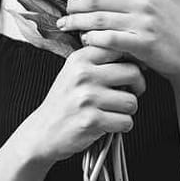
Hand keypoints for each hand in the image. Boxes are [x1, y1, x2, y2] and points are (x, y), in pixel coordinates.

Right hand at [27, 44, 145, 164]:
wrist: (42, 132)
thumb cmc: (64, 102)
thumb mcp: (74, 72)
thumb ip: (99, 60)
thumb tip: (134, 54)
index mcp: (80, 59)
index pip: (119, 48)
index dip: (131, 61)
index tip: (129, 72)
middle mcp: (83, 75)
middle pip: (133, 72)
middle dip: (137, 87)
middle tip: (128, 94)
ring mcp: (87, 98)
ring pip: (132, 101)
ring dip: (127, 111)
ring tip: (112, 111)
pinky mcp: (91, 121)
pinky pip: (126, 122)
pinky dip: (121, 126)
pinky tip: (108, 124)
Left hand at [56, 0, 179, 80]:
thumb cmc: (168, 29)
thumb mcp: (156, 1)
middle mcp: (145, 1)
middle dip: (75, 4)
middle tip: (66, 10)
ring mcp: (144, 22)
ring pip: (98, 19)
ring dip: (77, 22)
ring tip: (67, 24)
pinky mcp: (142, 44)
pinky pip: (108, 39)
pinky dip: (92, 39)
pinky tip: (86, 40)